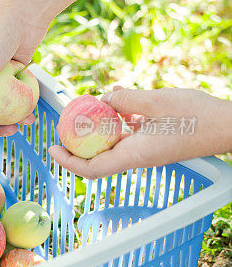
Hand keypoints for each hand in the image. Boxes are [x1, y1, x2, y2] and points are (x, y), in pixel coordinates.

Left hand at [48, 87, 231, 178]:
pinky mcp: (153, 143)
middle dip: (77, 143)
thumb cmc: (197, 116)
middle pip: (97, 158)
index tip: (53, 148)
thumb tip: (103, 98)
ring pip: (111, 145)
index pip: (92, 168)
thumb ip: (125, 99)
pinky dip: (116, 123)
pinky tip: (115, 102)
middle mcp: (137, 158)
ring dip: (96, 130)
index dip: (68, 162)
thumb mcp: (156, 100)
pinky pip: (127, 136)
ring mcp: (146, 151)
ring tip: (85, 109)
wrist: (228, 125)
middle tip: (64, 124)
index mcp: (135, 155)